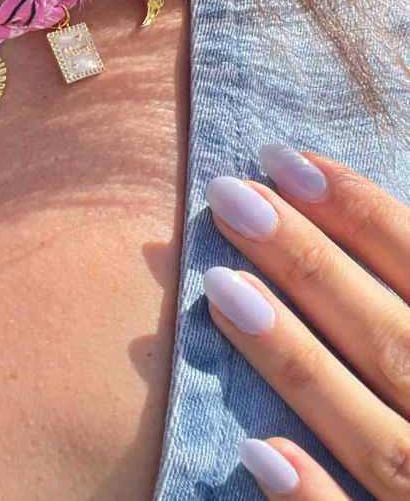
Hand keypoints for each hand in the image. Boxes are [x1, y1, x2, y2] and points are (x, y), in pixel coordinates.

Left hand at [202, 145, 409, 498]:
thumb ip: (398, 288)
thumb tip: (321, 196)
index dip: (363, 212)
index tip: (282, 159)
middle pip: (396, 343)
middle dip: (311, 264)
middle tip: (227, 196)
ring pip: (381, 441)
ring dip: (300, 362)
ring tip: (219, 286)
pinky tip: (255, 451)